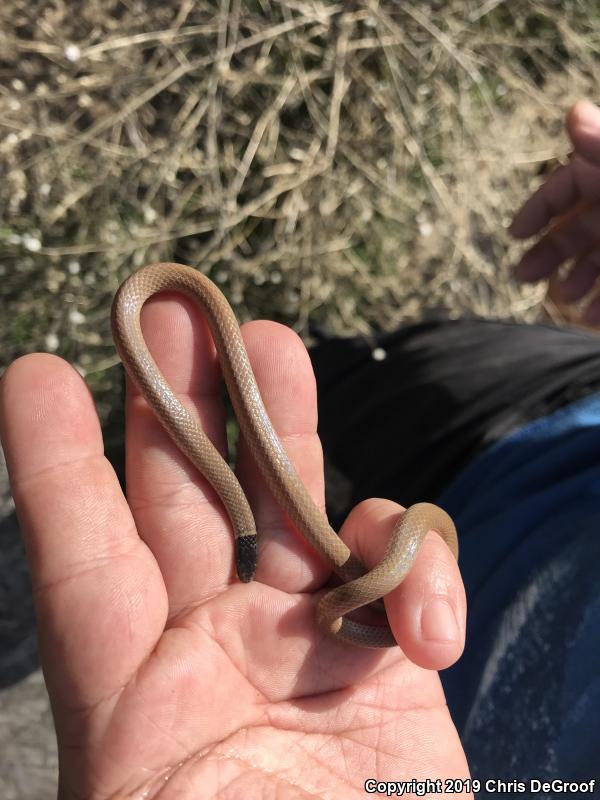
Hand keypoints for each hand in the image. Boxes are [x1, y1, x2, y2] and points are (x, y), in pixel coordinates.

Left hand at [0, 293, 467, 798]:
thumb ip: (124, 762)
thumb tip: (94, 717)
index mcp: (131, 705)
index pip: (80, 558)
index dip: (54, 464)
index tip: (35, 375)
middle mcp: (213, 659)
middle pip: (190, 504)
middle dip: (179, 407)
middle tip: (167, 314)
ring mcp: (306, 654)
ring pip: (294, 511)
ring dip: (285, 430)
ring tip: (270, 345)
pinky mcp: (391, 667)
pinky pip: (401, 581)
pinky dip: (414, 572)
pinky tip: (424, 616)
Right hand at [511, 99, 599, 326]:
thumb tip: (572, 109)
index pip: (569, 183)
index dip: (540, 207)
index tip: (514, 235)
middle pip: (579, 224)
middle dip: (550, 251)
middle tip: (523, 278)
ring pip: (597, 258)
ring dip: (575, 280)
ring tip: (563, 300)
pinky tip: (588, 319)